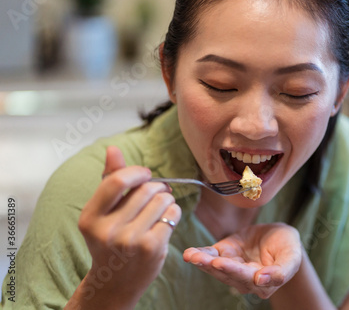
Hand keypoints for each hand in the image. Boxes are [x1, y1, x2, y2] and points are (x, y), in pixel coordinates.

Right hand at [77, 146, 180, 304]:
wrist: (117, 282)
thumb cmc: (111, 240)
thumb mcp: (103, 213)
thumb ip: (109, 180)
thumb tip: (113, 149)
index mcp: (90, 218)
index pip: (116, 181)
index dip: (137, 172)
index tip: (146, 174)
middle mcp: (108, 230)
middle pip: (145, 189)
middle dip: (157, 186)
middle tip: (158, 192)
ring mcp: (130, 240)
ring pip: (162, 200)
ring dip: (167, 199)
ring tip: (161, 207)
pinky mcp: (151, 248)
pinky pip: (173, 214)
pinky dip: (174, 213)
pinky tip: (166, 220)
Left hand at [183, 223, 301, 298]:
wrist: (280, 236)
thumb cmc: (288, 248)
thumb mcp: (291, 257)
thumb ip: (281, 271)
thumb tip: (261, 280)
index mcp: (262, 284)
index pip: (246, 278)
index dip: (233, 270)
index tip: (222, 263)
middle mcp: (244, 279)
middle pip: (227, 273)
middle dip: (213, 266)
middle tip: (201, 260)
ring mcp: (232, 266)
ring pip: (215, 266)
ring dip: (203, 261)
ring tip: (192, 256)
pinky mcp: (224, 253)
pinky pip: (210, 255)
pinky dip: (200, 253)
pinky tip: (190, 253)